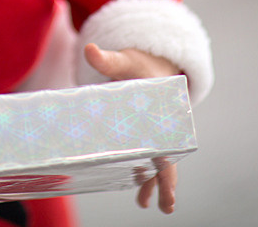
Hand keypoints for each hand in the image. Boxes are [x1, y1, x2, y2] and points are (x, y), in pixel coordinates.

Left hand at [83, 43, 181, 213]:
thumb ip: (108, 59)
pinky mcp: (146, 135)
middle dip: (166, 182)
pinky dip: (145, 173)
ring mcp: (156, 132)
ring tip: (145, 203)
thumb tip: (90, 50)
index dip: (166, 161)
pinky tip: (139, 189)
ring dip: (152, 183)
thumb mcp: (127, 60)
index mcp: (162, 110)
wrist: (153, 61)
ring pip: (156, 162)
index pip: (166, 140)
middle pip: (166, 158)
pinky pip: (148, 157)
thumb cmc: (141, 64)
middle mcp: (163, 125)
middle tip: (166, 207)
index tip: (167, 178)